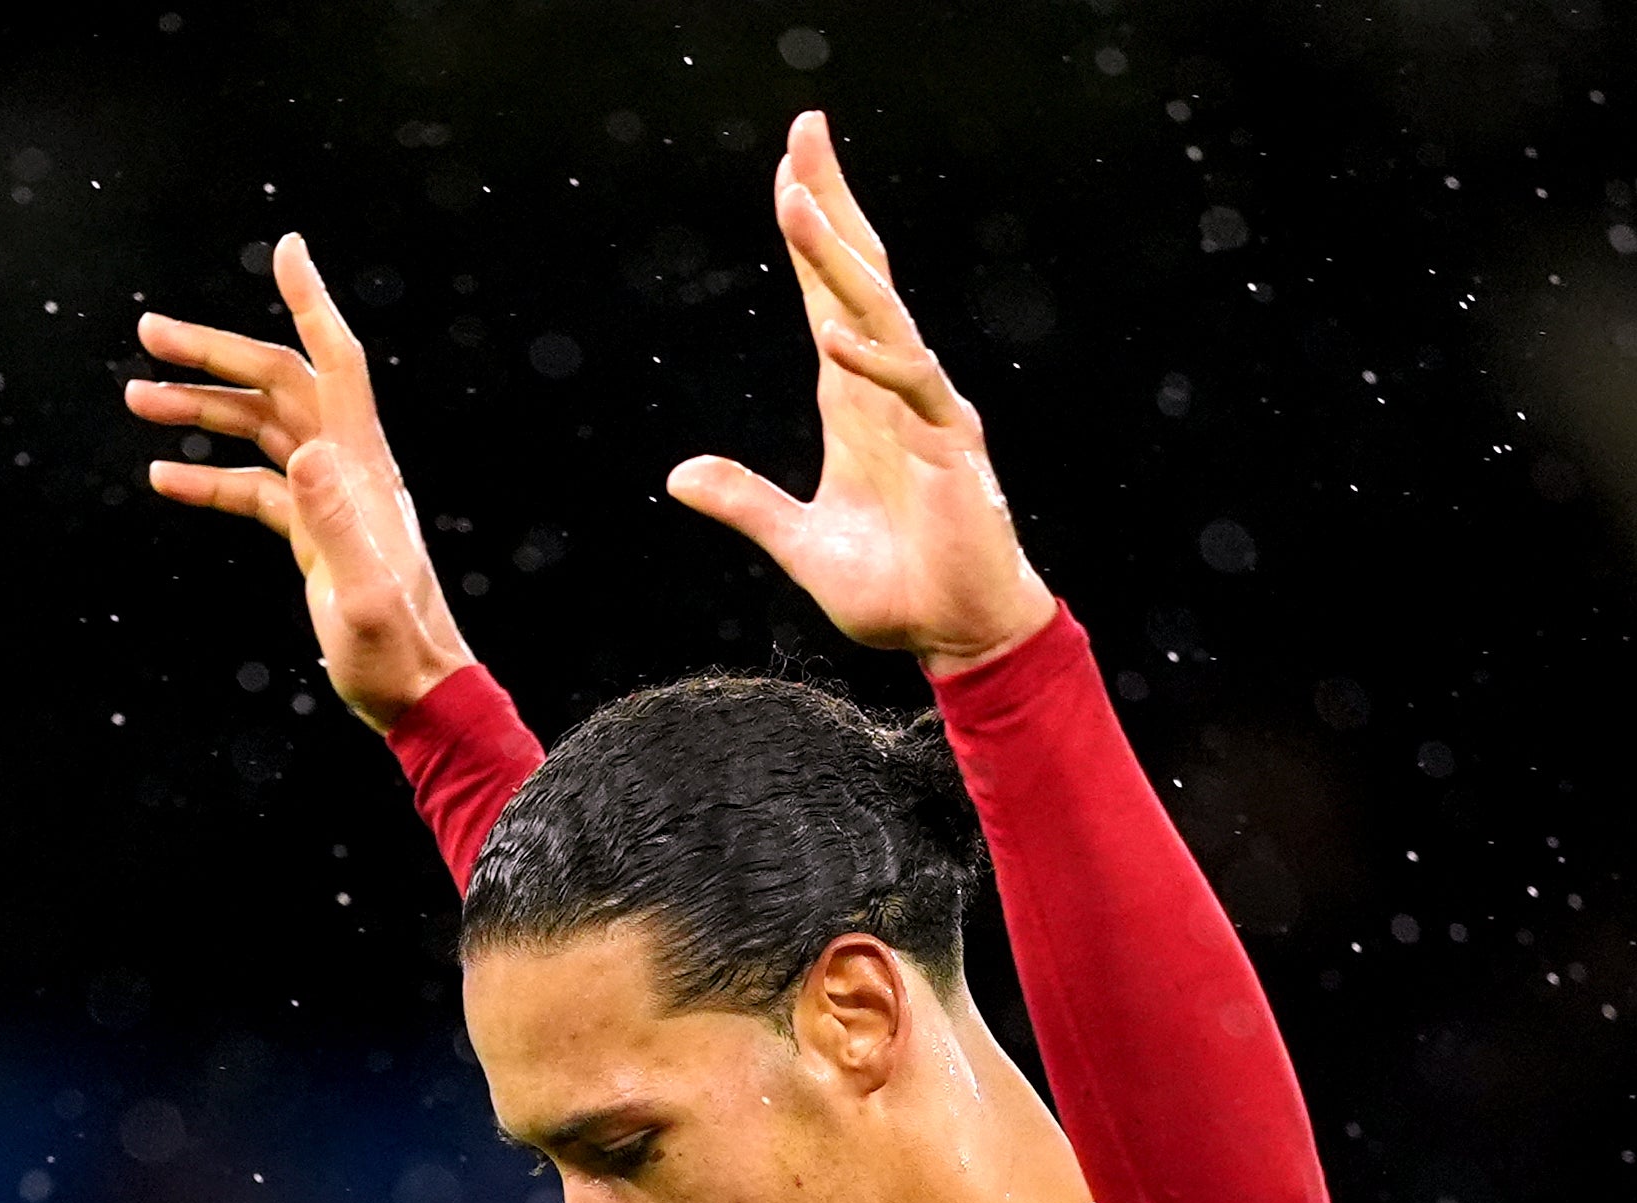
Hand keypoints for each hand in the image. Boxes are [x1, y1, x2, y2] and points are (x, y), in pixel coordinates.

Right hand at [127, 232, 478, 728]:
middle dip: (214, 353)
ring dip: (200, 409)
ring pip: (259, 429)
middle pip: (278, 384)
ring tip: (135, 396)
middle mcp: (347, 470)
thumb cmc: (394, 652)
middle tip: (148, 332)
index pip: (335, 364)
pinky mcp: (312, 533)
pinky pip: (253, 488)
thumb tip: (300, 455)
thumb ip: (334, 525)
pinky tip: (162, 479)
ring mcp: (329, 499)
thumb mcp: (362, 596)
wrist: (414, 696)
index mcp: (361, 471)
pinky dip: (208, 478)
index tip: (286, 249)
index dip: (309, 305)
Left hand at [668, 115, 1056, 672]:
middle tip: (805, 133)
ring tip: (798, 202)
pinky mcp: (950, 448)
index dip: (809, 237)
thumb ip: (745, 503)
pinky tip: (834, 334)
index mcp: (855, 400)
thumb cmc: (894, 589)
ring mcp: (925, 411)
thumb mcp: (799, 545)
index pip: (827, 297)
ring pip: (880, 314)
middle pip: (859, 276)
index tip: (789, 173)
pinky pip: (909, 389)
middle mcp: (891, 388)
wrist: (957, 635)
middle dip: (831, 204)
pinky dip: (873, 361)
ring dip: (838, 260)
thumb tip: (679, 475)